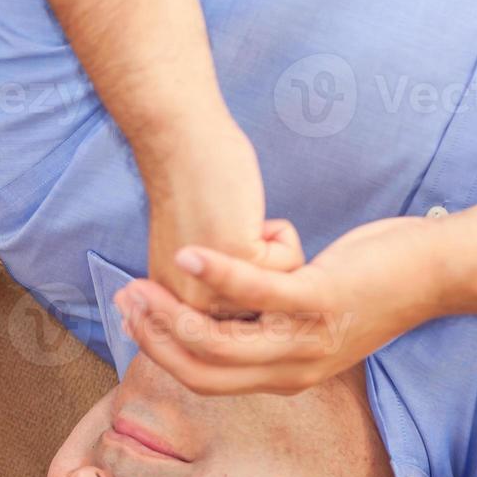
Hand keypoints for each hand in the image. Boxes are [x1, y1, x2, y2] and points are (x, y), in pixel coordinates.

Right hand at [116, 216, 435, 394]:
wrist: (435, 271)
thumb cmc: (369, 283)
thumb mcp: (310, 317)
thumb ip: (267, 324)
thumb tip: (222, 312)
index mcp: (284, 376)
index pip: (204, 378)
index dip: (161, 352)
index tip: (133, 319)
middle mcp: (292, 370)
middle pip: (201, 369)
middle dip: (154, 338)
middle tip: (124, 302)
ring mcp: (305, 340)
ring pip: (219, 341)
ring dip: (172, 314)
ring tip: (144, 285)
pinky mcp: (319, 302)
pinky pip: (255, 294)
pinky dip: (216, 276)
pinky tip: (186, 256)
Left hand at [141, 121, 295, 313]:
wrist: (184, 152)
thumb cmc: (195, 196)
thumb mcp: (199, 263)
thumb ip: (216, 298)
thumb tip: (253, 319)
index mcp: (184, 312)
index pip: (252, 323)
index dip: (254, 282)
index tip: (223, 248)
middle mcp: (195, 310)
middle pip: (272, 309)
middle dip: (267, 267)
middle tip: (230, 232)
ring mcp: (213, 292)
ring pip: (285, 290)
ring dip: (275, 252)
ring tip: (237, 225)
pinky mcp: (238, 265)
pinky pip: (292, 264)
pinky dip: (281, 234)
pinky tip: (247, 217)